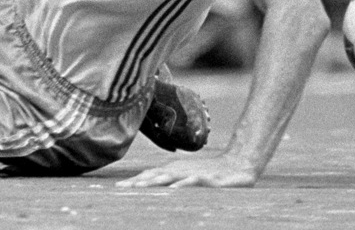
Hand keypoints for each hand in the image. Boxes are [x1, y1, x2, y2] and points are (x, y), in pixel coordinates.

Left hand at [115, 150, 258, 188]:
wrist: (238, 164)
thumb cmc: (210, 172)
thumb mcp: (187, 177)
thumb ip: (171, 181)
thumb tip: (153, 185)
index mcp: (172, 170)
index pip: (148, 175)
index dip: (133, 181)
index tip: (117, 188)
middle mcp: (178, 170)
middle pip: (153, 176)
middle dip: (137, 183)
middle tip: (120, 189)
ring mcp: (191, 174)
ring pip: (169, 177)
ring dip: (153, 182)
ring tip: (138, 187)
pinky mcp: (207, 179)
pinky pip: (192, 182)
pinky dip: (182, 185)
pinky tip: (173, 190)